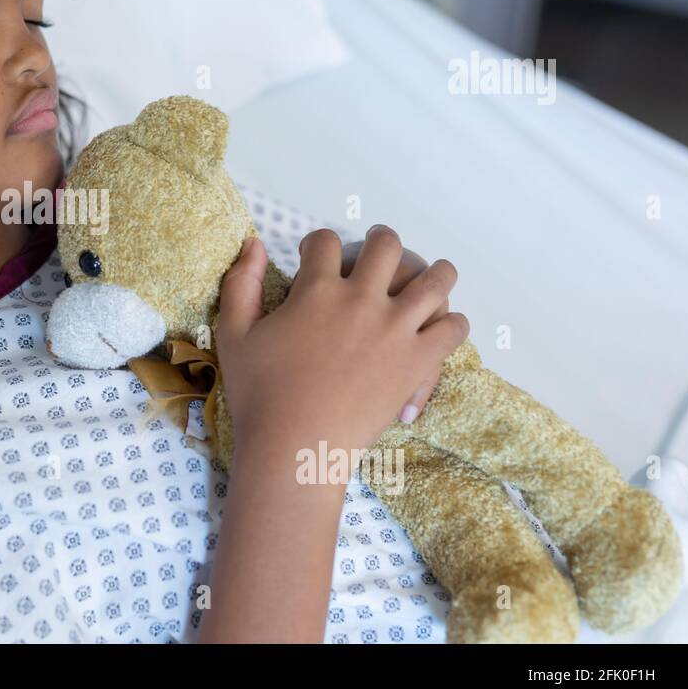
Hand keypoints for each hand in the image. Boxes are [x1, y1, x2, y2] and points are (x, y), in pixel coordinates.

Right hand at [216, 226, 468, 462]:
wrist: (296, 448)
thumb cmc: (259, 394)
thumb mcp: (235, 334)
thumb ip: (241, 283)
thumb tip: (253, 243)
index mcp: (316, 290)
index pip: (326, 242)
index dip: (319, 243)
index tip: (315, 256)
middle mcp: (361, 299)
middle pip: (386, 247)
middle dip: (381, 241)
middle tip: (377, 251)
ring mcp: (396, 329)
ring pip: (435, 280)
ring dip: (434, 272)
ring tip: (432, 275)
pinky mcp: (418, 362)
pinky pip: (452, 330)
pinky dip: (452, 323)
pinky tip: (440, 326)